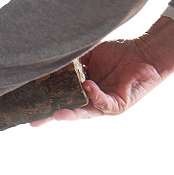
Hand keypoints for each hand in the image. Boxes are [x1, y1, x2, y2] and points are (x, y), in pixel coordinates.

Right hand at [31, 16, 173, 125]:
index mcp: (81, 87)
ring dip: (71, 114)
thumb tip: (49, 60)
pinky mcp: (119, 105)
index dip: (45, 101)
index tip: (28, 107)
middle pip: (68, 110)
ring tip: (57, 115)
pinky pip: (104, 103)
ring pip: (85, 112)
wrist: (145, 51)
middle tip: (35, 122)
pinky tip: (88, 86)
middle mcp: (91, 98)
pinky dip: (95, 95)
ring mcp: (104, 103)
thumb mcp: (88, 54)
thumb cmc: (117, 51)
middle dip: (51, 117)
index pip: (61, 96)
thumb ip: (72, 61)